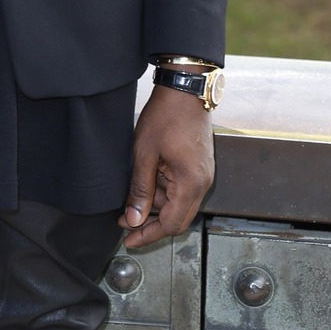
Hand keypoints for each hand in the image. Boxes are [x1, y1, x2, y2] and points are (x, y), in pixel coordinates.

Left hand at [119, 84, 215, 247]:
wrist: (185, 89)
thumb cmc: (166, 116)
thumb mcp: (144, 154)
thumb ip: (140, 189)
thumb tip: (134, 219)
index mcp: (191, 183)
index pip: (171, 224)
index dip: (148, 235)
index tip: (129, 240)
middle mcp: (203, 183)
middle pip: (178, 219)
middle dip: (151, 223)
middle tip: (126, 223)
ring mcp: (204, 174)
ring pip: (179, 203)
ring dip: (157, 204)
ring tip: (132, 197)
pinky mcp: (200, 165)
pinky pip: (183, 188)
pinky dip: (165, 191)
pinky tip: (147, 182)